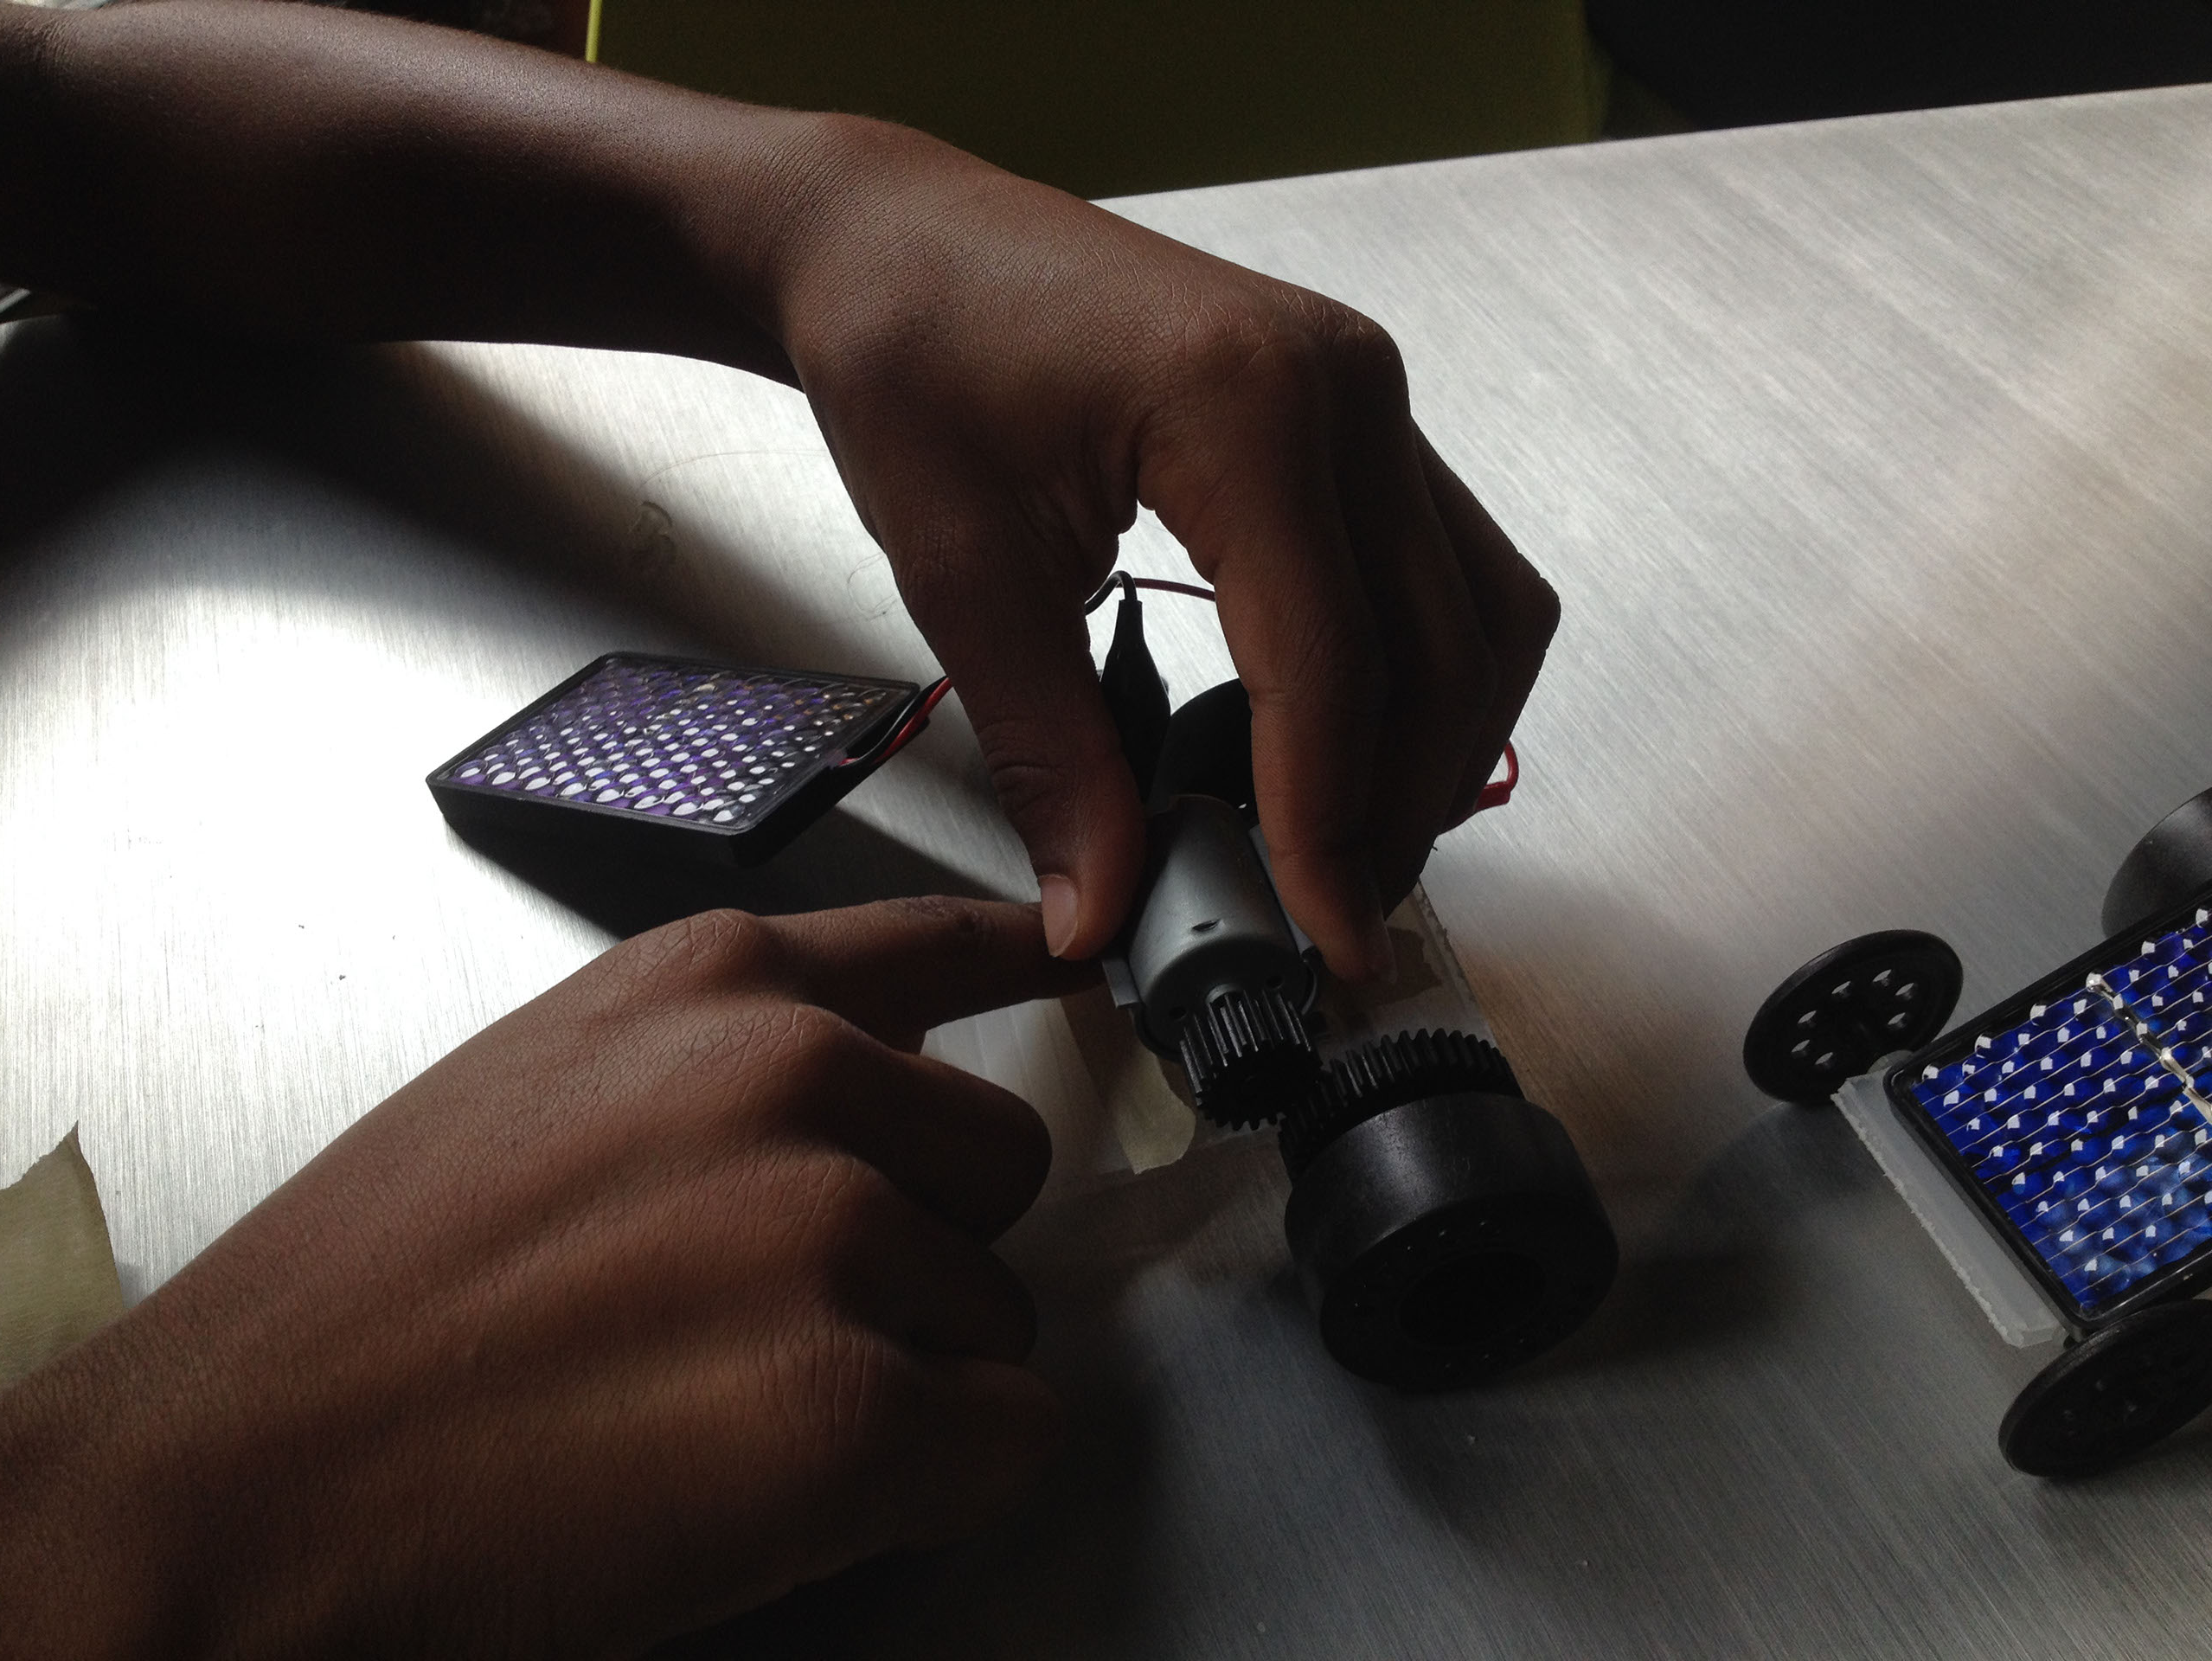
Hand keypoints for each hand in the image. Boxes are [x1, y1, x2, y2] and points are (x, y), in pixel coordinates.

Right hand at [0, 899, 1085, 1659]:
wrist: (225, 1482)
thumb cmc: (363, 1307)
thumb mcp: (547, 1094)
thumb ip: (716, 1071)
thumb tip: (858, 1105)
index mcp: (709, 988)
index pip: (938, 939)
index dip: (1023, 964)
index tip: (1080, 961)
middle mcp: (790, 1075)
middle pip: (998, 1163)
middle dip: (922, 1252)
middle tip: (766, 1325)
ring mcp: (828, 1230)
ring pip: (996, 1314)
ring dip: (903, 1375)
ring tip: (719, 1409)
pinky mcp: (848, 1402)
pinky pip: (1010, 1437)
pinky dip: (934, 1484)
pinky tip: (786, 1491)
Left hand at [765, 124, 1560, 975]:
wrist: (901, 243)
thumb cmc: (914, 356)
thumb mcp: (964, 575)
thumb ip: (1054, 755)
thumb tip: (1101, 911)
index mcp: (1248, 407)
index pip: (1334, 665)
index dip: (1333, 824)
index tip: (1324, 937)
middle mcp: (1345, 386)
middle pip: (1444, 647)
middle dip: (1403, 804)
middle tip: (1336, 916)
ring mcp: (1365, 390)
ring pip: (1480, 609)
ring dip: (1440, 743)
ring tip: (1353, 847)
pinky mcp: (1354, 411)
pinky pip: (1447, 563)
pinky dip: (1424, 672)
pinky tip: (1351, 743)